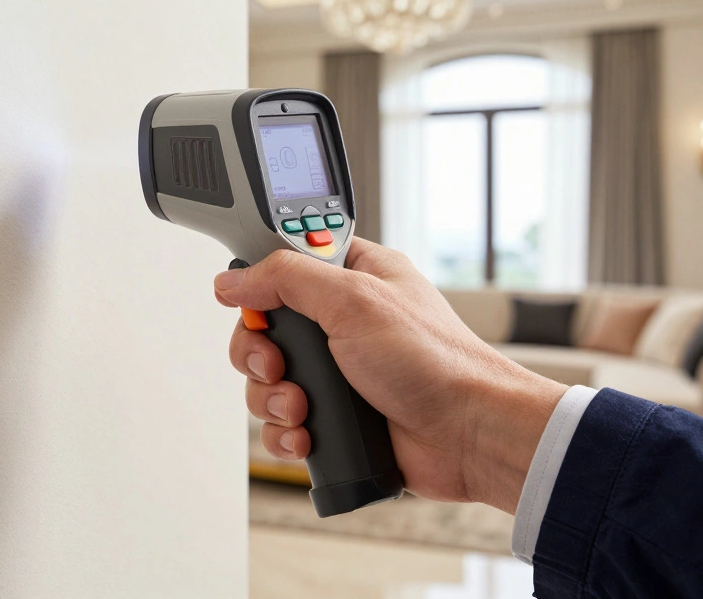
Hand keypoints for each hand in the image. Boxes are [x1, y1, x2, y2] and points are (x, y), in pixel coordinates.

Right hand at [214, 239, 566, 513]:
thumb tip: (233, 280)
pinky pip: (282, 424)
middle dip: (260, 355)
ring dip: (273, 399)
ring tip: (303, 409)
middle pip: (264, 330)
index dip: (261, 285)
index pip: (283, 266)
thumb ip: (286, 279)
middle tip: (280, 365)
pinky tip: (307, 436)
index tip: (260, 306)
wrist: (469, 435)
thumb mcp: (354, 299)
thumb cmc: (434, 361)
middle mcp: (341, 323)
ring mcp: (337, 373)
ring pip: (266, 381)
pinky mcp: (335, 417)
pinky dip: (285, 433)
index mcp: (352, 277)